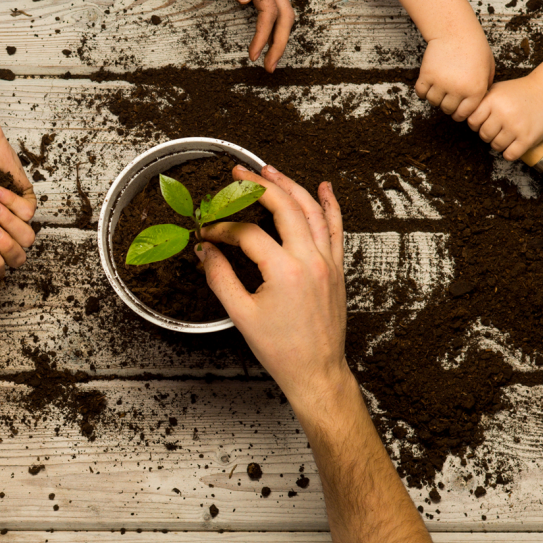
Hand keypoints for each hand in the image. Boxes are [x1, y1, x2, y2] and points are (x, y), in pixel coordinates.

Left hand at [195, 0, 294, 71]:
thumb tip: (245, 0)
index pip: (268, 10)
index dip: (263, 37)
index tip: (254, 56)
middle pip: (285, 13)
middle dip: (280, 43)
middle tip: (269, 67)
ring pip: (284, 7)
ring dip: (279, 35)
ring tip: (270, 55)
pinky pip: (276, 0)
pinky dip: (275, 21)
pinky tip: (266, 32)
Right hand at [195, 165, 350, 406]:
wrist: (316, 371)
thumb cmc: (282, 351)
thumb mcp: (241, 315)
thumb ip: (220, 277)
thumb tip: (205, 252)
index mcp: (285, 272)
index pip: (248, 234)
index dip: (223, 229)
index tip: (207, 232)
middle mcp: (311, 261)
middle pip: (284, 208)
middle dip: (258, 186)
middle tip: (238, 174)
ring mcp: (328, 263)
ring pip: (312, 211)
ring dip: (291, 186)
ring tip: (271, 171)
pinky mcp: (337, 269)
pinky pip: (336, 229)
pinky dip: (330, 205)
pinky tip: (324, 188)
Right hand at [416, 27, 494, 120]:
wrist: (456, 31)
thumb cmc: (474, 48)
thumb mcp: (488, 68)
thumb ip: (484, 87)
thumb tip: (476, 104)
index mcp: (476, 90)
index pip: (463, 114)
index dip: (459, 112)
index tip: (457, 107)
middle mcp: (458, 89)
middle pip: (447, 109)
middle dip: (447, 104)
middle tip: (448, 94)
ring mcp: (441, 83)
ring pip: (433, 101)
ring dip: (435, 96)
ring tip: (440, 85)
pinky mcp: (427, 75)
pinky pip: (421, 93)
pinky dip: (423, 90)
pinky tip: (429, 82)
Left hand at [466, 53, 542, 160]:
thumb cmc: (518, 93)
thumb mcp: (496, 90)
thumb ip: (480, 102)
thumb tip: (459, 116)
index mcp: (492, 100)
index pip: (472, 122)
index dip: (477, 124)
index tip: (485, 121)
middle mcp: (503, 113)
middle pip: (483, 135)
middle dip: (489, 133)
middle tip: (499, 127)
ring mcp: (516, 127)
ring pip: (495, 146)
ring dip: (500, 143)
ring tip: (508, 134)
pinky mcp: (528, 138)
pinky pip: (509, 155)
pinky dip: (510, 153)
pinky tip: (514, 144)